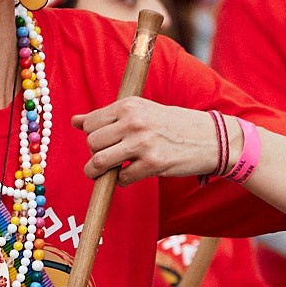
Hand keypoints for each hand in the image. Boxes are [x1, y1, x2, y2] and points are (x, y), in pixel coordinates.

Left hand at [74, 99, 222, 184]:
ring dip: (98, 173)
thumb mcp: (140, 111)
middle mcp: (133, 121)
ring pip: (99, 162)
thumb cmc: (172, 124)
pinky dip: (121, 181)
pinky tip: (131, 174)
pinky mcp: (153, 164)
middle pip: (91, 143)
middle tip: (106, 157)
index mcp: (129, 105)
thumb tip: (74, 120)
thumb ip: (107, 116)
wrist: (210, 138)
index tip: (103, 142)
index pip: (89, 123)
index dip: (91, 136)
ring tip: (105, 173)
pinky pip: (121, 178)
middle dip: (94, 154)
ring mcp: (143, 143)